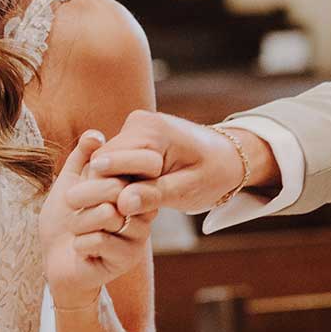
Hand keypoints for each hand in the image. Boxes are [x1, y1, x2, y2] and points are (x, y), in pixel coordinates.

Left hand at [42, 130, 155, 307]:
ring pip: (105, 214)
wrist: (56, 261)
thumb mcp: (68, 183)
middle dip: (81, 197)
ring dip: (78, 223)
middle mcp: (142, 210)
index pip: (122, 168)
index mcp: (132, 189)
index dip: (96, 172)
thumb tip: (94, 134)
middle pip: (114, 188)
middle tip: (72, 206)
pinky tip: (82, 251)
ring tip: (78, 231)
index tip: (83, 182)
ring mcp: (138, 235)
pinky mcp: (128, 258)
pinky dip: (80, 244)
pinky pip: (98, 240)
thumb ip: (81, 159)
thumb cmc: (64, 221)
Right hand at [91, 110, 265, 214]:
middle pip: (102, 162)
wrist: (229, 156)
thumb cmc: (214, 173)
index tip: (136, 208)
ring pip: (104, 163)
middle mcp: (138, 122)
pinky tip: (141, 192)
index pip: (109, 163)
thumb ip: (155, 195)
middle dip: (113, 188)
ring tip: (143, 201)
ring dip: (117, 186)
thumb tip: (122, 204)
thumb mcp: (189, 189)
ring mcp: (134, 126)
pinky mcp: (133, 136)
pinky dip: (122, 180)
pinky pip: (114, 162)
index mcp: (153, 130)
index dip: (116, 190)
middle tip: (137, 210)